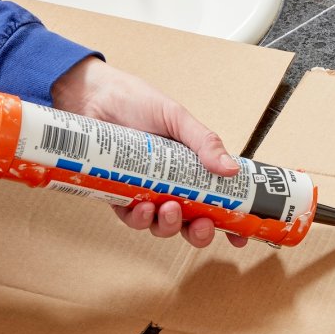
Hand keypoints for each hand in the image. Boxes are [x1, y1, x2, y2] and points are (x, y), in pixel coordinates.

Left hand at [52, 57, 247, 247]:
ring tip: (170, 209)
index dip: (230, 222)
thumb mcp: (177, 118)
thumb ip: (204, 142)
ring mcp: (147, 192)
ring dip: (170, 225)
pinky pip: (132, 218)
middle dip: (200, 232)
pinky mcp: (120, 195)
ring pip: (163, 225)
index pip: (218, 199)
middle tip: (202, 224)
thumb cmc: (137, 102)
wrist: (93, 96)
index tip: (241, 238)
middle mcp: (172, 184)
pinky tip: (143, 207)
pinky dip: (140, 218)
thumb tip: (231, 169)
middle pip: (192, 222)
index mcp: (193, 168)